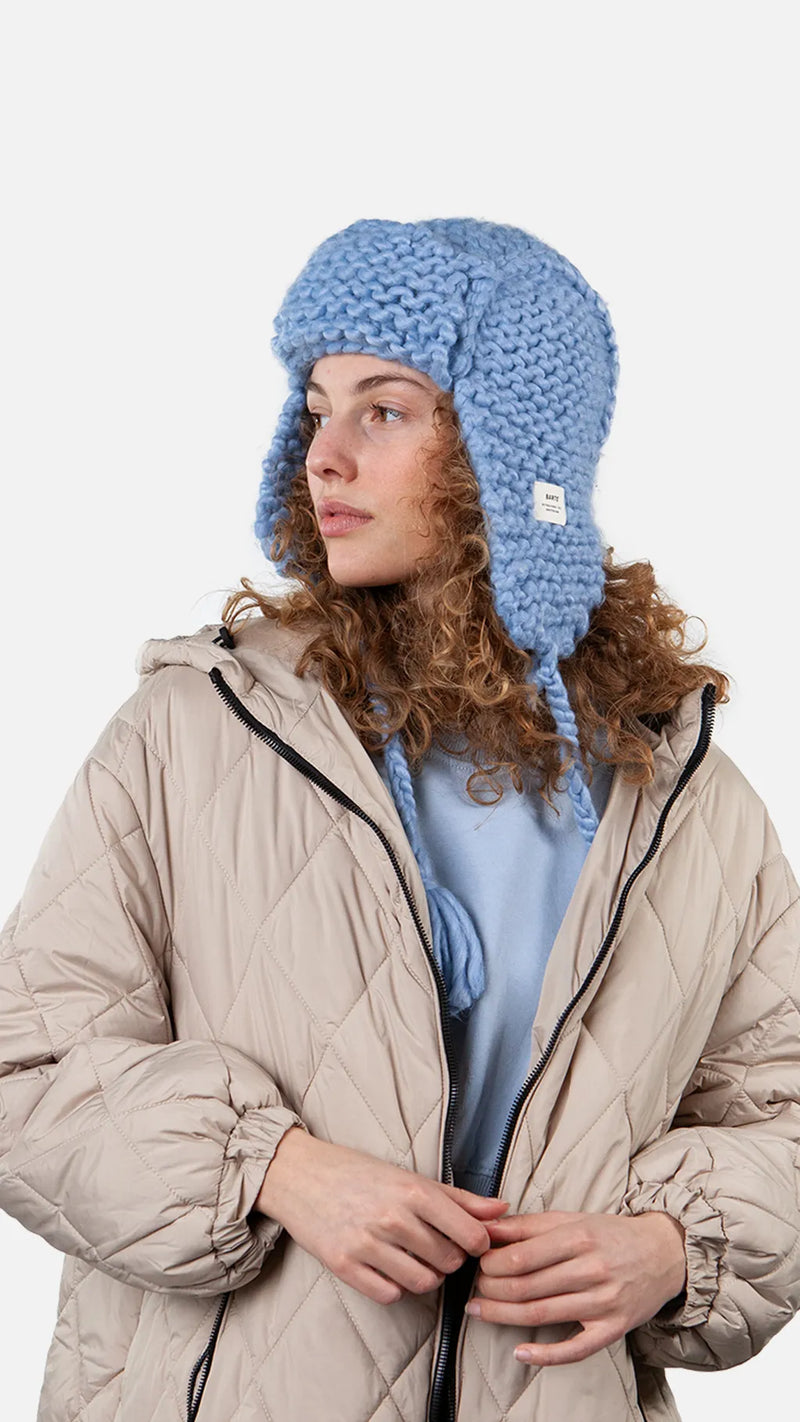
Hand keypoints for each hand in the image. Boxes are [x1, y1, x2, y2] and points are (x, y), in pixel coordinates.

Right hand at [255, 1126, 510, 1304]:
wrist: (299, 1174)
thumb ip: (458, 1198)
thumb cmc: (358, 1172)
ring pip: (423, 1283)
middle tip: (434, 1246)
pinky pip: (389, 1294)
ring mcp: (367, 1244)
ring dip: (425, 1276)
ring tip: (413, 1258)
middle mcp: (392, 1218)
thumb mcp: (409, 1176)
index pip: (471, 1235)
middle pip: (448, 1262)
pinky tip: (388, 1267)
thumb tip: (502, 1210)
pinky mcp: (344, 1265)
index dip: (477, 1244)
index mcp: (413, 1191)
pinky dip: (395, 1286)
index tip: (469, 1242)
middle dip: (448, 1259)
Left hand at [466, 1209, 686, 1365]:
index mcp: (580, 1237)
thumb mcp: (571, 1219)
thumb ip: (527, 1226)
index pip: (523, 1256)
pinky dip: (545, 1355)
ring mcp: (604, 1302)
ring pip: (543, 1314)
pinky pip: (575, 1349)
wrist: (664, 1254)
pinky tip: (520, 1352)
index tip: (478, 1264)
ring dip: (504, 1316)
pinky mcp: (613, 1329)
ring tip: (480, 1312)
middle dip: (492, 1290)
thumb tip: (487, 1229)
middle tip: (473, 1290)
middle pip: (528, 1286)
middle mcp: (592, 1269)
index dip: (492, 1264)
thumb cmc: (611, 1234)